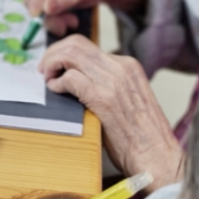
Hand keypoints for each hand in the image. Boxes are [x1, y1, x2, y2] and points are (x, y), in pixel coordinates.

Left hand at [39, 35, 183, 189]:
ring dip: (52, 64)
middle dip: (53, 54)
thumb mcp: (127, 100)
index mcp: (128, 66)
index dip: (64, 54)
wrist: (156, 154)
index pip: (87, 46)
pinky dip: (57, 83)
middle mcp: (121, 67)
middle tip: (43, 70)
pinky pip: (71, 79)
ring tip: (46, 80)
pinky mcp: (103, 97)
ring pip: (71, 54)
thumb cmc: (141, 137)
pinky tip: (55, 92)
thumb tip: (78, 83)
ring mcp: (113, 80)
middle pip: (77, 44)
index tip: (54, 67)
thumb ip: (107, 86)